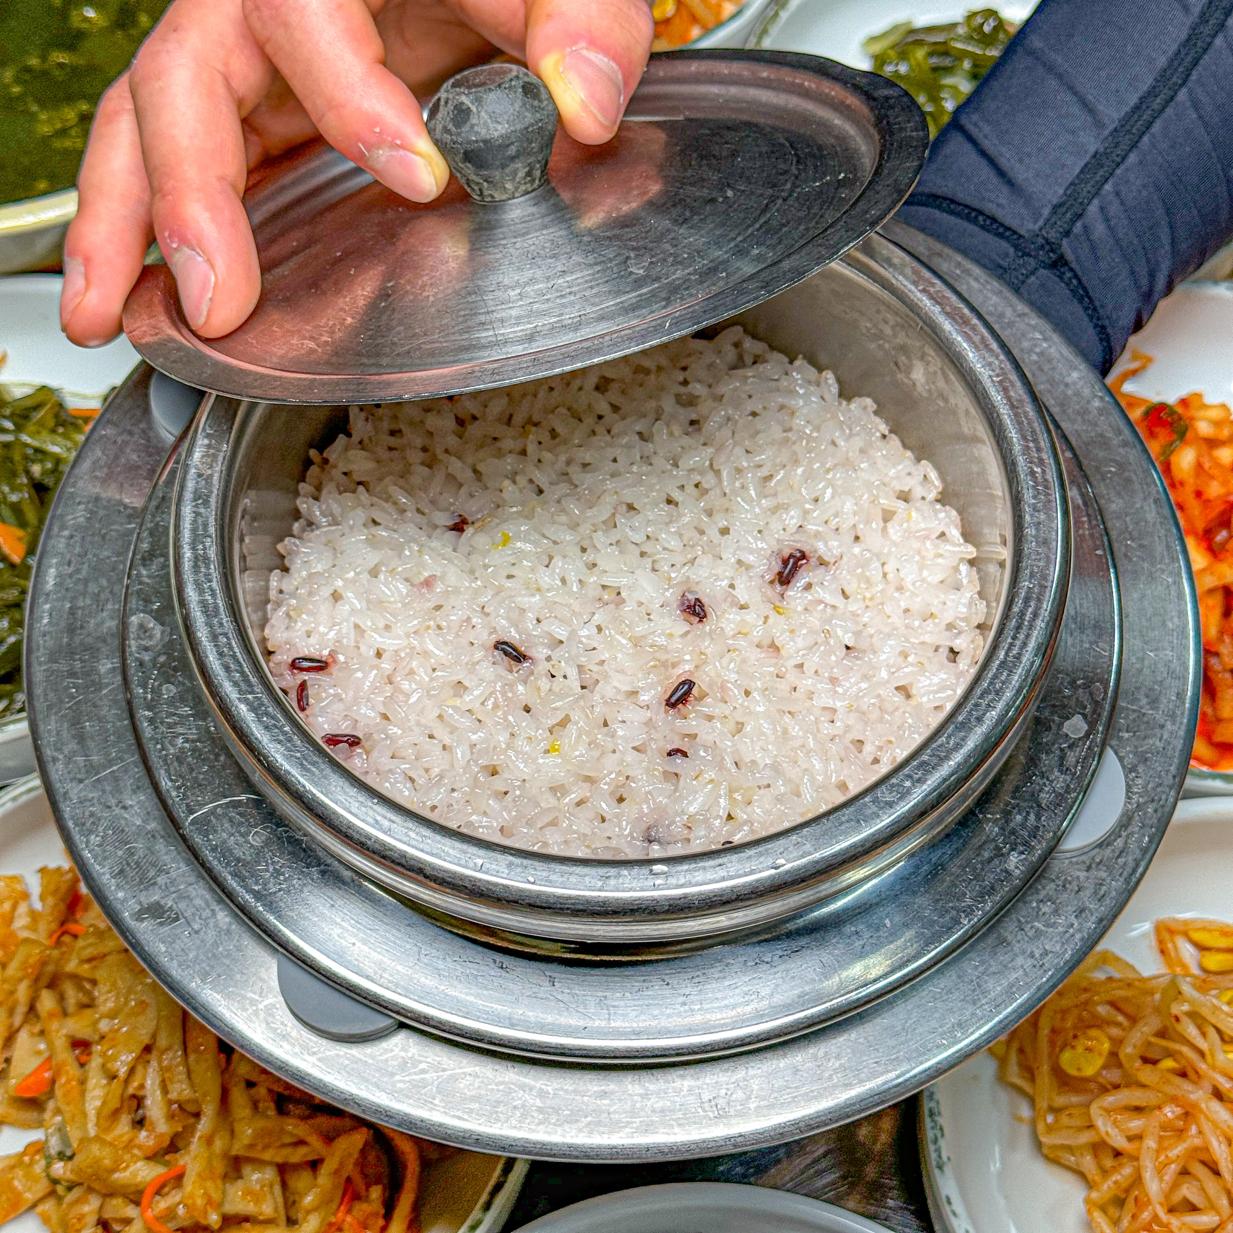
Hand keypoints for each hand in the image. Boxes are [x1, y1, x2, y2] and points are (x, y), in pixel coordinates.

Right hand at [60, 0, 652, 346]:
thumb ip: (581, 20)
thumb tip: (582, 103)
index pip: (303, 6)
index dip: (350, 93)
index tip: (420, 174)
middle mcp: (264, 1)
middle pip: (189, 74)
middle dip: (196, 190)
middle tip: (222, 295)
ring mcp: (245, 58)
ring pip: (150, 123)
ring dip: (126, 224)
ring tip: (110, 313)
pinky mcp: (249, 112)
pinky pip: (169, 160)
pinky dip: (143, 231)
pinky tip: (130, 298)